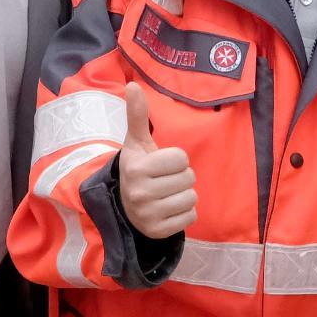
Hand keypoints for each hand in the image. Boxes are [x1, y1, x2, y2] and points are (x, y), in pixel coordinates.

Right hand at [116, 83, 198, 239]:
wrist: (125, 206)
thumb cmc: (138, 168)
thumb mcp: (137, 143)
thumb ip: (138, 115)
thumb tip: (133, 85)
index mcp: (137, 168)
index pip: (181, 158)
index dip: (176, 159)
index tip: (161, 164)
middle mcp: (139, 192)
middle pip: (189, 178)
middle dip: (181, 177)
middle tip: (164, 180)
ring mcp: (148, 214)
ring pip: (191, 198)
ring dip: (184, 195)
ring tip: (167, 194)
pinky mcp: (158, 231)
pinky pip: (190, 217)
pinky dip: (185, 213)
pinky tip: (169, 209)